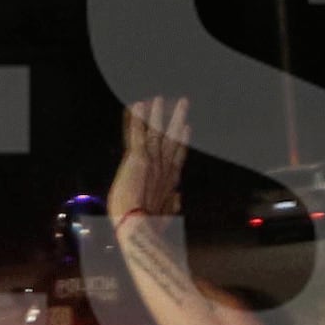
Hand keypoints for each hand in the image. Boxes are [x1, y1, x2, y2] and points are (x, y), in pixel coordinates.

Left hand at [109, 94, 193, 225]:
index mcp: (168, 182)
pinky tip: (138, 105)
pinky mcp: (137, 157)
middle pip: (171, 138)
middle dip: (176, 120)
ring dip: (158, 114)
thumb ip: (172, 205)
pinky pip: (137, 133)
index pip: (177, 156)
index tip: (187, 128)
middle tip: (183, 103)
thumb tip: (178, 199)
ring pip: (156, 132)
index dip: (182, 141)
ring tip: (160, 98)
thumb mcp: (165, 216)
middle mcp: (162, 167)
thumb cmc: (148, 226)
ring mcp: (151, 161)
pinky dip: (137, 119)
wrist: (137, 226)